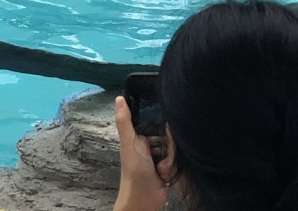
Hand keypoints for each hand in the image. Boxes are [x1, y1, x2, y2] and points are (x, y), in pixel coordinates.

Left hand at [113, 96, 169, 210]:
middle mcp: (151, 147)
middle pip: (170, 139)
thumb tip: (119, 98)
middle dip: (167, 150)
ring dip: (170, 162)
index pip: (158, 125)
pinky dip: (172, 170)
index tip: (163, 136)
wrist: (144, 199)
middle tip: (158, 161)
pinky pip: (178, 164)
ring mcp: (160, 159)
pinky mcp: (169, 171)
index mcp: (140, 138)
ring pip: (175, 151)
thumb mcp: (129, 143)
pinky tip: (165, 177)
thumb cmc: (134, 170)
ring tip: (160, 171)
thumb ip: (125, 122)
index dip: (163, 130)